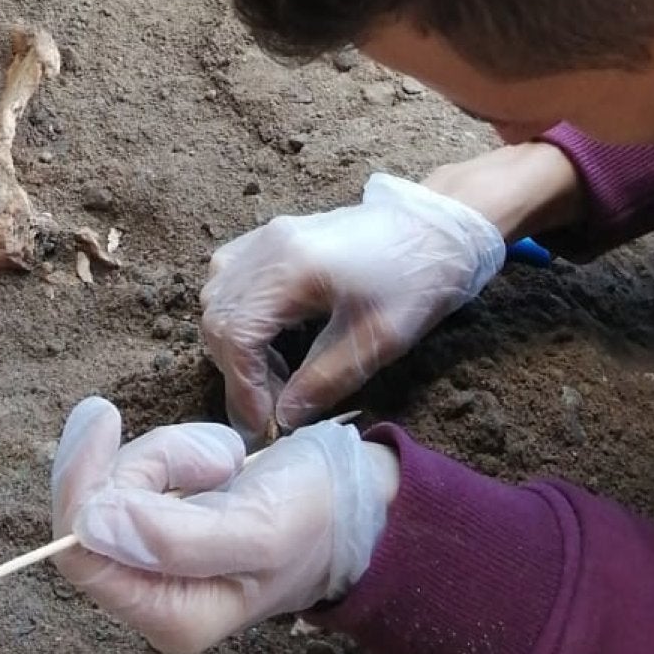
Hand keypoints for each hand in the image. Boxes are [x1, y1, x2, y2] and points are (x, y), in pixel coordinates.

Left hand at [51, 397, 396, 653]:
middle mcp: (150, 596)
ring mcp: (152, 559)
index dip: (80, 483)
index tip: (104, 416)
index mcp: (170, 617)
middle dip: (145, 462)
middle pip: (93, 510)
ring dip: (168, 452)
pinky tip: (219, 462)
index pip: (80, 555)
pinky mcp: (159, 522)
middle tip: (214, 458)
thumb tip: (87, 527)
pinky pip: (135, 470)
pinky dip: (173, 450)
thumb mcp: (259, 528)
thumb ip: (175, 539)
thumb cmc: (314, 518)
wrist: (351, 502)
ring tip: (226, 462)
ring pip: (113, 482)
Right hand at [200, 174, 504, 438]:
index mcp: (290, 266)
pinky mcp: (274, 237)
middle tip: (272, 406)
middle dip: (236, 370)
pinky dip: (239, 316)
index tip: (265, 425)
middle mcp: (267, 244)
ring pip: (218, 296)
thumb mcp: (376, 341)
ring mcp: (267, 235)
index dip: (242, 387)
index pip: (235, 332)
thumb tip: (282, 418)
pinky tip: (271, 340)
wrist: (435, 229)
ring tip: (275, 377)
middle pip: (218, 315)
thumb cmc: (413, 281)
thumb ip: (323, 381)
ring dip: (235, 343)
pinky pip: (231, 277)